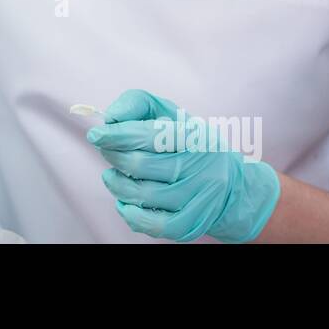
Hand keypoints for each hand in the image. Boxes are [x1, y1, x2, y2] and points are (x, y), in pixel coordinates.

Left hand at [85, 89, 279, 242]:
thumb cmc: (189, 145)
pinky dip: (130, 214)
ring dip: (117, 184)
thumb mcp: (171, 115)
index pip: (152, 135)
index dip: (119, 135)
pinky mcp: (191, 223)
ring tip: (111, 176)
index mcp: (196, 136)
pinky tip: (123, 201)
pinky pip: (153, 224)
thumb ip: (139, 104)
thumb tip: (111, 117)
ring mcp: (198, 198)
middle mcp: (201, 167)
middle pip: (142, 164)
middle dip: (114, 156)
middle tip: (107, 151)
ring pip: (143, 194)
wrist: (232, 186)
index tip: (97, 134)